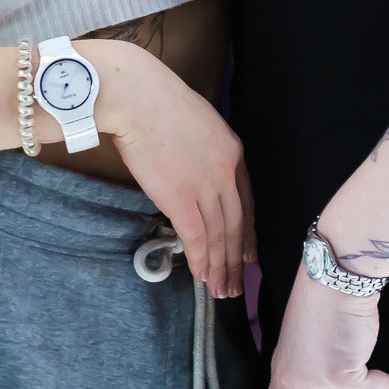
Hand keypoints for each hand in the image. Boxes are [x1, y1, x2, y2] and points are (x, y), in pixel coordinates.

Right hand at [98, 45, 256, 298]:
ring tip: (221, 290)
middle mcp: (225, 172)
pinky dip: (201, 259)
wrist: (138, 97)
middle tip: (237, 284)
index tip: (250, 253)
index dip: (248, 232)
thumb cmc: (158, 102)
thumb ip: (206, 151)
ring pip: (219, 235)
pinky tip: (202, 275)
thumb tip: (197, 172)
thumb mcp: (199, 122)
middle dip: (237, 258)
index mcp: (233, 152)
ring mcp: (204, 186)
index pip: (247, 201)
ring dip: (221, 266)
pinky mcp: (180, 197)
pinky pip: (196, 237)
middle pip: (236, 224)